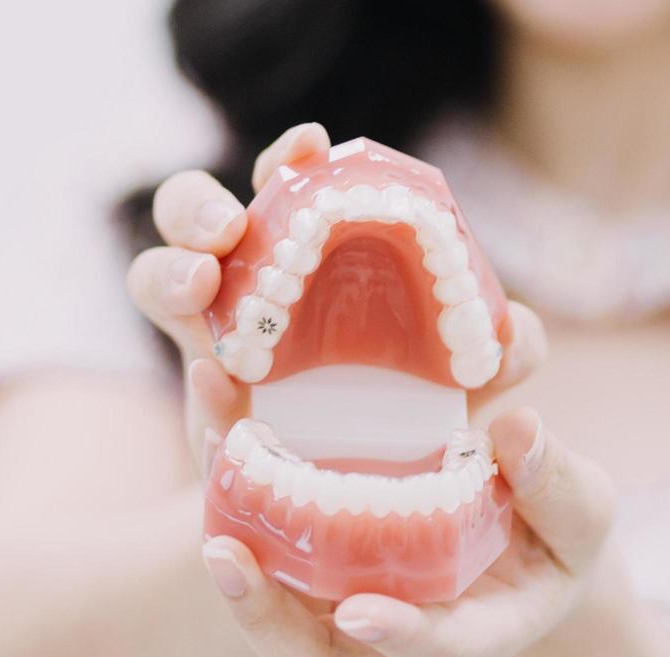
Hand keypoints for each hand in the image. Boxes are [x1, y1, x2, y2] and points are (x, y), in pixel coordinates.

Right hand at [122, 122, 546, 469]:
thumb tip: (511, 337)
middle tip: (229, 228)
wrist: (381, 498)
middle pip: (190, 211)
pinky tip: (219, 384)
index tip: (310, 145)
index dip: (290, 156)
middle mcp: (251, 280)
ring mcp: (218, 340)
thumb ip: (506, 347)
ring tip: (203, 287)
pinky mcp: (215, 415)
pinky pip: (189, 389)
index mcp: (310, 247)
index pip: (286, 180)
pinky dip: (199, 386)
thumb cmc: (422, 406)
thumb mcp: (476, 373)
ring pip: (157, 278)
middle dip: (197, 206)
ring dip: (171, 272)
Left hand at [126, 122, 613, 656]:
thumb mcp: (584, 514)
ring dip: (227, 529)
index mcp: (470, 632)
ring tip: (209, 450)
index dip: (399, 636)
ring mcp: (341, 596)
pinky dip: (231, 474)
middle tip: (225, 554)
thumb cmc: (557, 536)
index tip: (366, 614)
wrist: (521, 540)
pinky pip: (258, 528)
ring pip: (265, 594)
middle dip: (262, 613)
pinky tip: (220, 403)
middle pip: (309, 651)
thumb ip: (559, 485)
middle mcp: (390, 628)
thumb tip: (517, 427)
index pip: (431, 649)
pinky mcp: (312, 551)